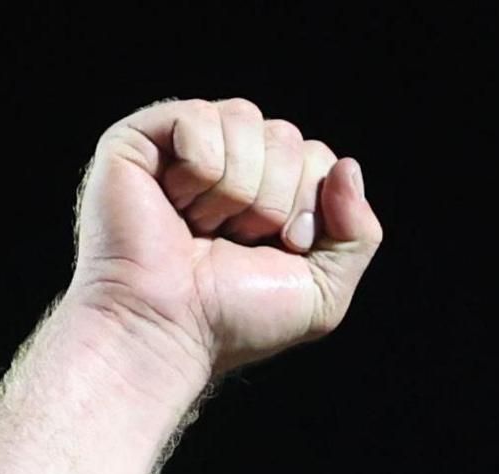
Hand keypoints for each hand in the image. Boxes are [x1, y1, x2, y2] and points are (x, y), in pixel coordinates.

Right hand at [66, 97, 382, 382]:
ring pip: (246, 119)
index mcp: (270, 188)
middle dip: (274, 200)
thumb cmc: (235, 318)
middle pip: (287, 136)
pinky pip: (198, 118)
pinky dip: (198, 170)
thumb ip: (358, 233)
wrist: (168, 330)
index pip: (319, 157)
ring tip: (203, 226)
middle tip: (236, 241)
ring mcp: (183, 146)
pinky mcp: (140, 138)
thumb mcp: (324, 291)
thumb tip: (347, 166)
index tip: (282, 247)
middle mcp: (229, 160)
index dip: (309, 206)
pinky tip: (174, 202)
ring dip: (236, 189)